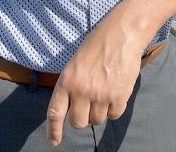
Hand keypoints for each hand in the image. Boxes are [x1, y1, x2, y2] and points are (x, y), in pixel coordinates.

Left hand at [46, 19, 145, 145]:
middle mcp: (81, 91)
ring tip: (105, 91)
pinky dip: (115, 108)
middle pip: (78, 123)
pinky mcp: (118, 96)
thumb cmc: (98, 45)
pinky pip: (114, 115)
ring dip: (100, 111)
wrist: (121, 35)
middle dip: (83, 118)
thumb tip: (70, 109)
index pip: (55, 113)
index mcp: (66, 82)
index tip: (54, 141)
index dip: (53, 131)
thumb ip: (70, 87)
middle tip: (89, 105)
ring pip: (97, 120)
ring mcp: (100, 95)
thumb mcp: (75, 64)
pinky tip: (116, 91)